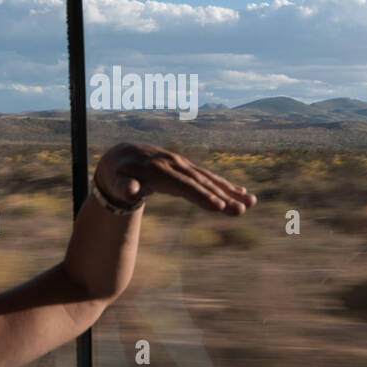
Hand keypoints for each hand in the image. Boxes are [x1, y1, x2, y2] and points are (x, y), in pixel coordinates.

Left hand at [93, 142, 256, 216]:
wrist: (124, 156)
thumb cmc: (118, 175)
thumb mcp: (115, 181)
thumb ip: (123, 187)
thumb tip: (131, 192)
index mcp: (158, 171)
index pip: (183, 186)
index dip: (201, 196)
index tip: (218, 207)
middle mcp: (175, 165)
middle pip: (202, 183)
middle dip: (223, 197)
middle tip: (242, 210)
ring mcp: (183, 165)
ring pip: (210, 179)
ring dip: (231, 191)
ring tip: (251, 202)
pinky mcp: (188, 169)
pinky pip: (209, 177)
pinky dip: (226, 185)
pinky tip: (242, 193)